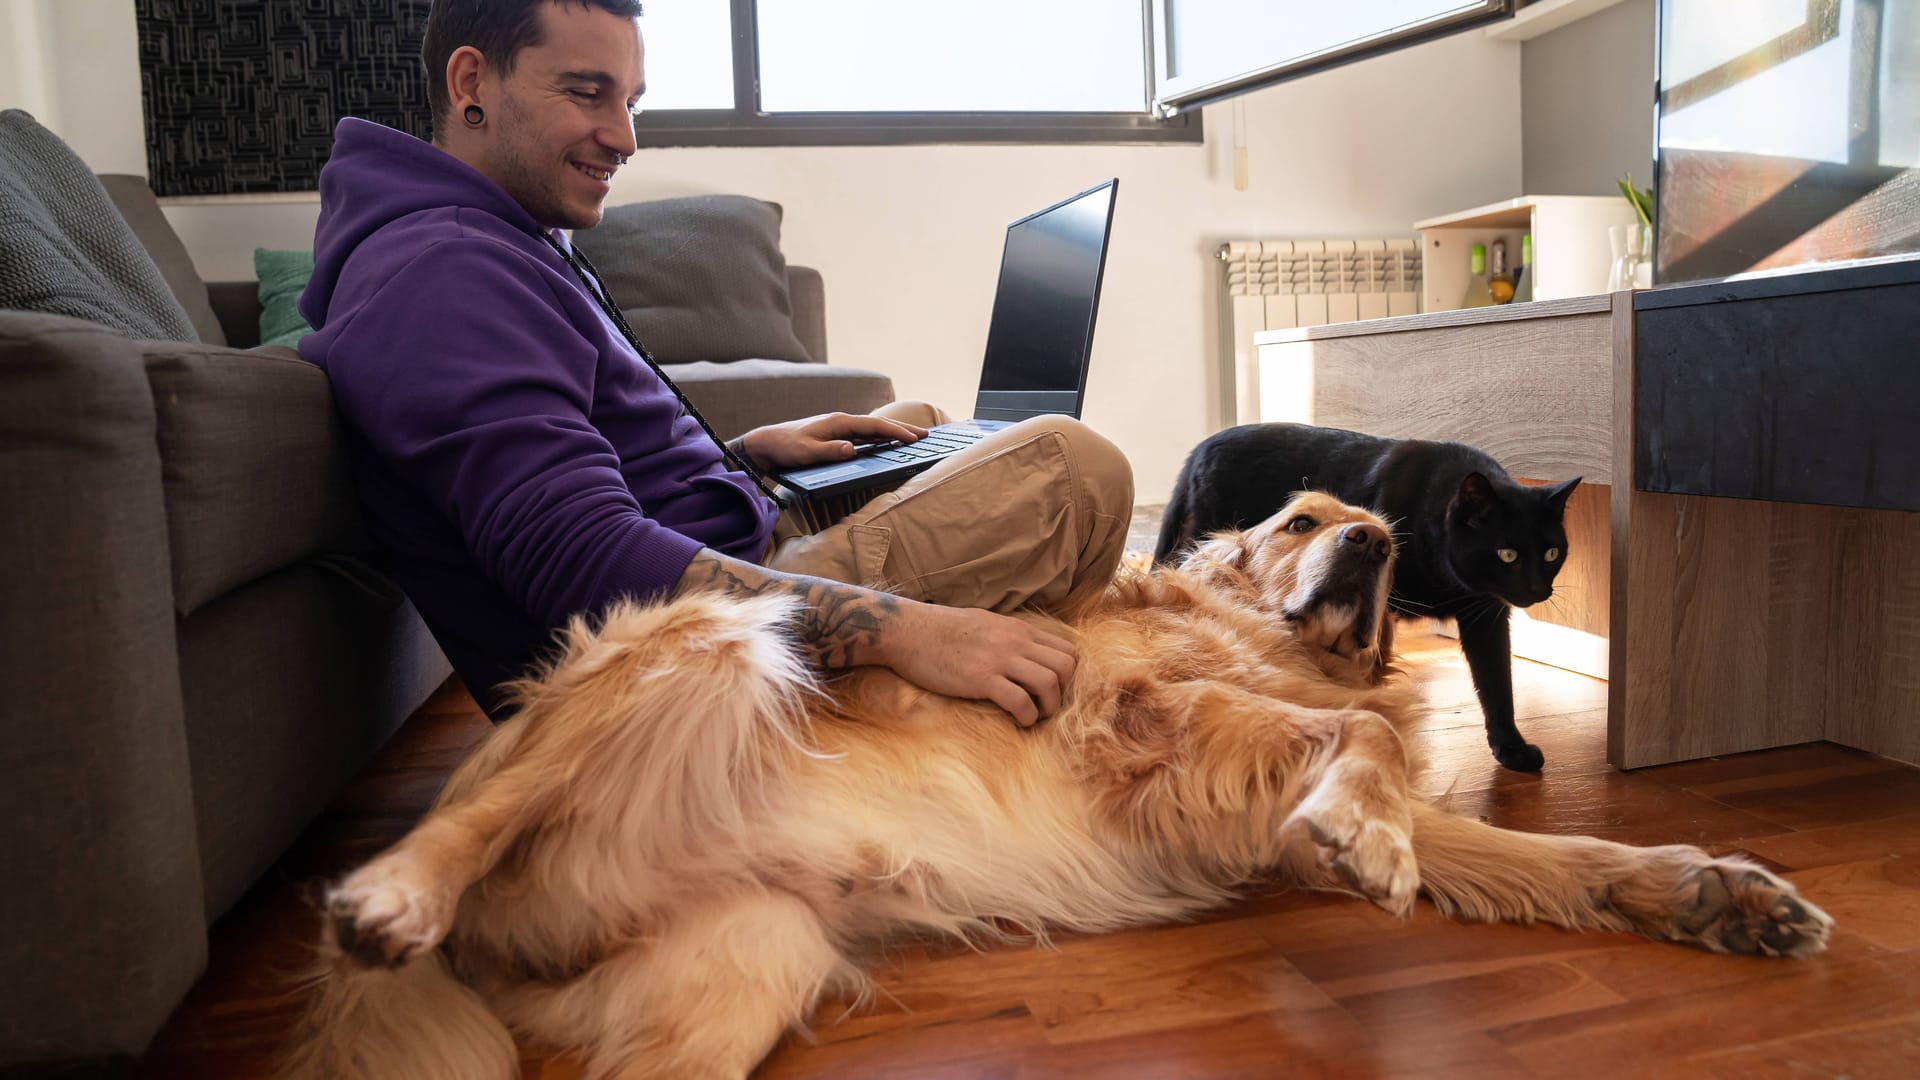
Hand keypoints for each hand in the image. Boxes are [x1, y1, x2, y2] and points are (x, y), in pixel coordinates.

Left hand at [737, 412, 929, 470]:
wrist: (767, 443)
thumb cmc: (786, 448)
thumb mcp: (806, 453)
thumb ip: (830, 451)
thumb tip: (852, 449)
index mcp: (838, 422)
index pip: (873, 426)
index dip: (895, 432)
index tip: (913, 438)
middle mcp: (841, 422)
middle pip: (877, 424)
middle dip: (902, 429)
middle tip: (925, 434)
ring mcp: (839, 428)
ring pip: (872, 430)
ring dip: (893, 433)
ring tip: (913, 438)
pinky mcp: (835, 435)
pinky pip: (864, 436)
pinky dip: (880, 438)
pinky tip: (887, 444)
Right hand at [880, 602, 1076, 726]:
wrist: (907, 631)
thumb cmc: (941, 630)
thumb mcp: (985, 623)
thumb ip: (1009, 636)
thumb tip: (1023, 651)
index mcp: (1018, 629)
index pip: (1067, 649)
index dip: (1068, 674)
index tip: (1053, 689)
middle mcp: (1015, 641)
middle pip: (1066, 666)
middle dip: (1064, 691)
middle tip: (1047, 705)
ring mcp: (999, 659)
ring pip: (1049, 683)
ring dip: (1049, 707)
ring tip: (1035, 716)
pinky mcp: (981, 679)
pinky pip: (1020, 701)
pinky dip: (1027, 717)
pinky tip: (1019, 721)